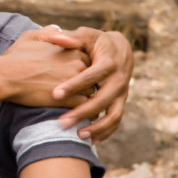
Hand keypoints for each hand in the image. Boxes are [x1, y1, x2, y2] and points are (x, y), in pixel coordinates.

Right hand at [0, 28, 91, 108]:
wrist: (5, 77)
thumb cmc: (15, 58)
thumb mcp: (30, 37)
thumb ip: (48, 33)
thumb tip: (56, 30)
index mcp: (71, 49)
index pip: (88, 60)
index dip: (79, 69)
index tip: (72, 75)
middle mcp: (77, 64)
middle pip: (92, 77)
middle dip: (85, 84)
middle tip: (77, 90)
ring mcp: (75, 82)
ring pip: (91, 92)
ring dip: (83, 98)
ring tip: (75, 103)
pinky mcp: (70, 99)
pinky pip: (84, 107)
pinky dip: (79, 110)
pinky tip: (70, 111)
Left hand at [43, 27, 132, 143]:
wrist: (121, 48)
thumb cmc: (97, 41)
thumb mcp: (86, 35)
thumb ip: (71, 38)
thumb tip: (54, 37)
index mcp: (109, 63)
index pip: (91, 76)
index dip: (73, 85)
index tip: (55, 95)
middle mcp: (119, 80)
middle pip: (102, 100)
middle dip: (82, 112)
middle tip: (61, 122)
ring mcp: (122, 93)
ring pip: (114, 114)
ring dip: (97, 127)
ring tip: (78, 135)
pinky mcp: (121, 101)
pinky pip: (117, 120)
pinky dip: (106, 132)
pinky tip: (91, 141)